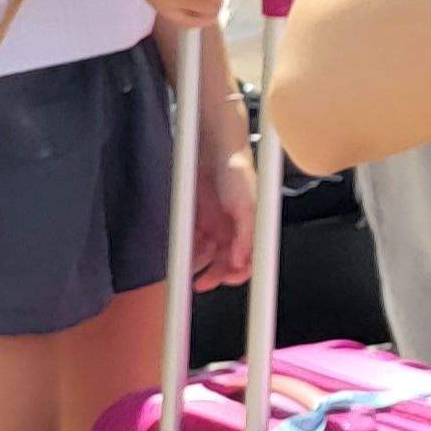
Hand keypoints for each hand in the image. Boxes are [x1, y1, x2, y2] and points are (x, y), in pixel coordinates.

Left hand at [192, 148, 256, 290]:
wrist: (212, 149)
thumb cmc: (236, 171)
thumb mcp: (247, 205)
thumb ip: (246, 235)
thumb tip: (243, 261)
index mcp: (249, 229)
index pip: (248, 260)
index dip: (239, 273)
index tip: (227, 280)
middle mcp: (231, 230)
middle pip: (224, 263)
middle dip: (214, 274)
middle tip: (202, 282)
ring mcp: (212, 225)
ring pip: (205, 256)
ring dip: (197, 263)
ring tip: (187, 266)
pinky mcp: (194, 219)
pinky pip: (188, 242)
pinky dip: (185, 249)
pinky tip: (180, 251)